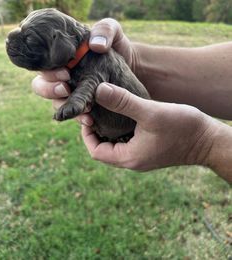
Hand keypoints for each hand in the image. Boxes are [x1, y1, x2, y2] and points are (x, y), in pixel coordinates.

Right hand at [32, 18, 133, 122]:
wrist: (132, 66)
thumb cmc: (117, 45)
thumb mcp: (113, 30)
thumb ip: (104, 30)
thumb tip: (96, 45)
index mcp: (63, 57)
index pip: (44, 66)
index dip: (49, 72)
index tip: (65, 73)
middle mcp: (62, 75)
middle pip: (42, 87)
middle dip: (50, 90)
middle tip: (66, 89)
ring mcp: (71, 92)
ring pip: (57, 104)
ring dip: (65, 108)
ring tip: (84, 112)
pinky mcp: (83, 105)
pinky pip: (74, 116)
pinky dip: (80, 120)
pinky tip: (90, 121)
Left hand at [82, 82, 215, 170]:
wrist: (208, 141)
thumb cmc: (183, 128)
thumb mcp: (150, 112)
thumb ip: (124, 102)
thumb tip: (99, 90)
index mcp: (129, 157)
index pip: (95, 152)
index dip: (87, 134)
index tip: (88, 115)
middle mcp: (132, 160)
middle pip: (103, 149)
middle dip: (95, 131)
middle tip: (95, 111)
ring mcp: (140, 156)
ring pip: (114, 145)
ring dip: (107, 131)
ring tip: (106, 111)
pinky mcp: (148, 150)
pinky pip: (126, 142)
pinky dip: (120, 131)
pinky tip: (122, 115)